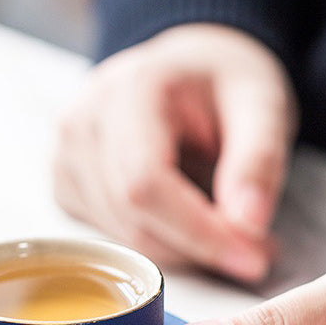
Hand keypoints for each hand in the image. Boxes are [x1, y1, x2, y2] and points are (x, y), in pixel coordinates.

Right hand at [53, 23, 297, 280]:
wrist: (181, 67)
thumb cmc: (220, 81)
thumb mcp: (261, 103)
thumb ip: (258, 159)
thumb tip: (248, 224)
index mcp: (128, 90)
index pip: (146, 183)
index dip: (197, 231)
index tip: (253, 257)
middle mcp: (81, 121)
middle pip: (130, 215)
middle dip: (197, 246)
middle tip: (255, 250)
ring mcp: (65, 153)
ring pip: (119, 235)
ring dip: (180, 249)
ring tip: (228, 228)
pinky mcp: (64, 182)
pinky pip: (108, 234)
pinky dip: (154, 241)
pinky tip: (183, 216)